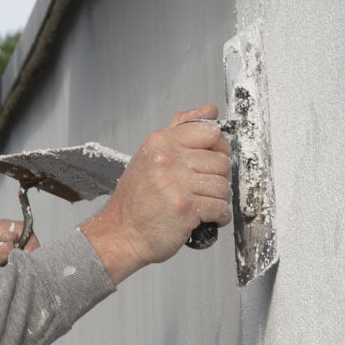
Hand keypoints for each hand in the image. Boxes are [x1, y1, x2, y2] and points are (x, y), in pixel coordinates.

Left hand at [0, 218, 37, 300]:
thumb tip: (10, 250)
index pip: (15, 230)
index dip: (30, 241)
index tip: (34, 259)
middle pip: (17, 254)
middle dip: (27, 265)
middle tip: (31, 281)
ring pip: (8, 275)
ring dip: (13, 283)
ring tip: (16, 294)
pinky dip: (1, 297)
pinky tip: (2, 304)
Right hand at [81, 105, 231, 283]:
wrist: (121, 234)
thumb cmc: (136, 201)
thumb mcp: (151, 155)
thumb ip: (181, 131)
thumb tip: (209, 110)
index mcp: (161, 142)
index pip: (210, 131)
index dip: (218, 148)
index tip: (212, 160)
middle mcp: (167, 159)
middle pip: (221, 161)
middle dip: (219, 178)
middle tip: (203, 189)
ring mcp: (177, 184)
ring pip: (224, 186)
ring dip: (219, 199)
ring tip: (202, 204)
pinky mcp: (185, 209)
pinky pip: (221, 208)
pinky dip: (219, 217)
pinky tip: (204, 218)